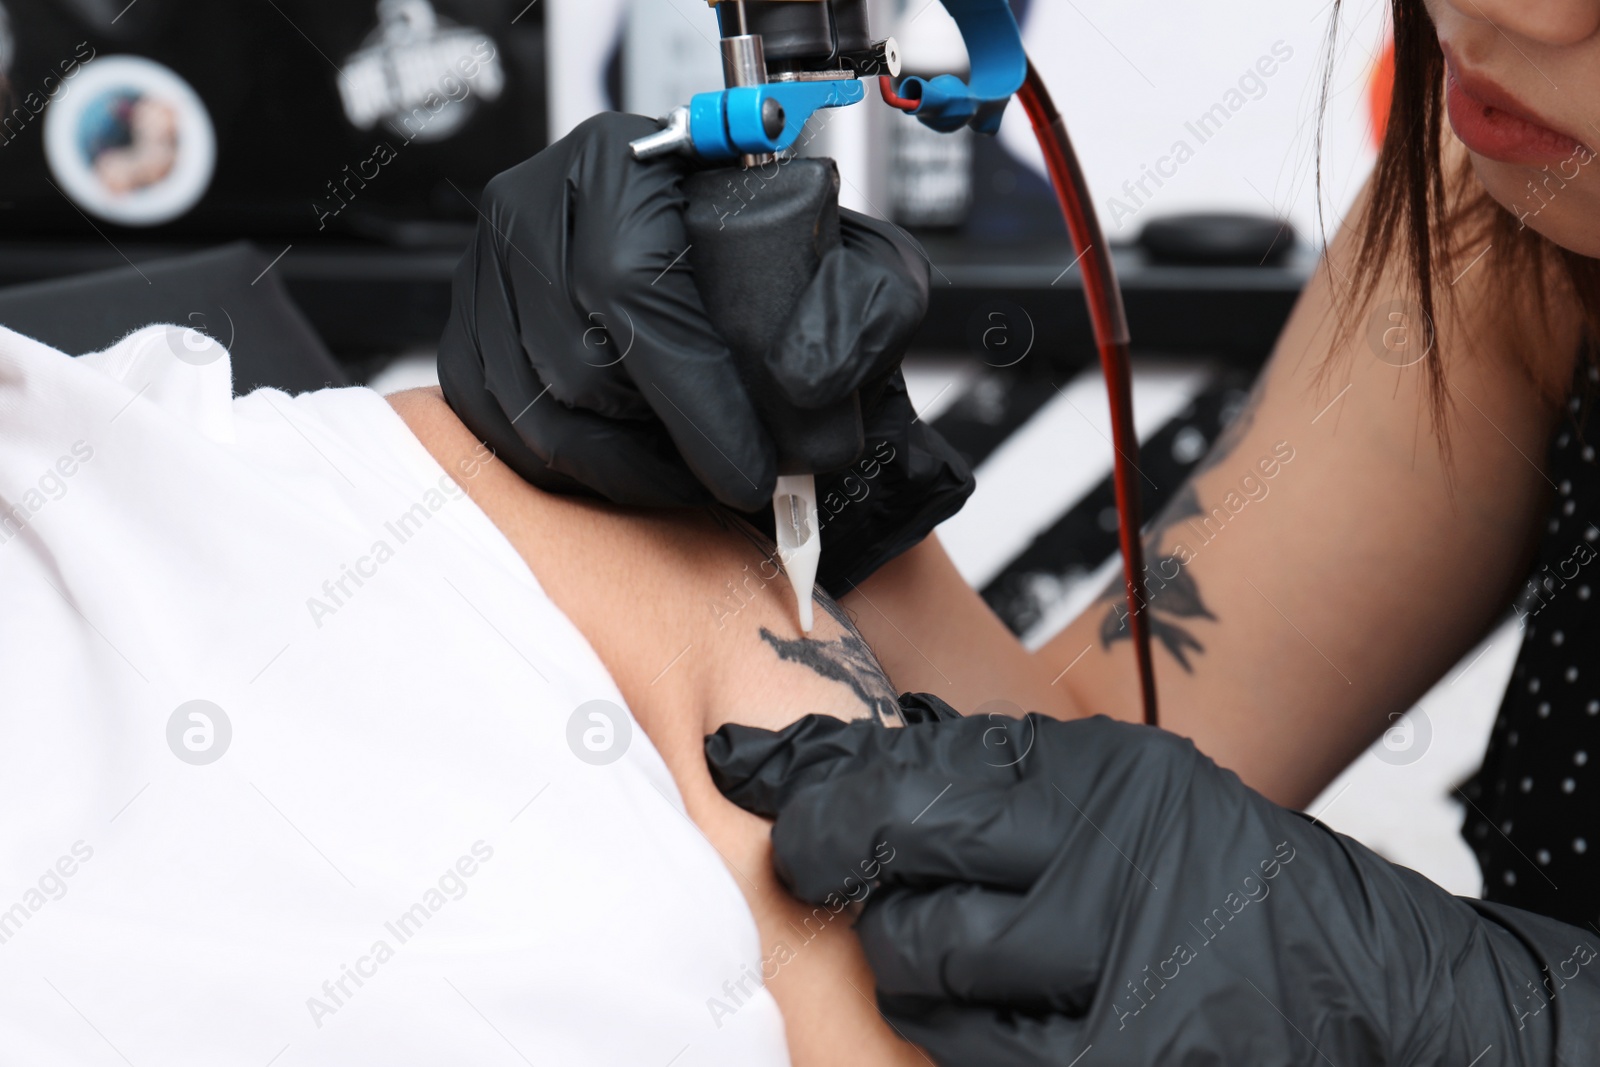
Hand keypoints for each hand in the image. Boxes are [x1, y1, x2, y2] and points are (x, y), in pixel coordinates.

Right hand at [437, 113, 970, 584]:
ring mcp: (481, 278)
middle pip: (580, 367)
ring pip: (539, 416)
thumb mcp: (832, 247)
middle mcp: (530, 211)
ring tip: (692, 471)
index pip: (633, 290)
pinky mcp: (461, 341)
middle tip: (734, 479)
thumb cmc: (751, 240)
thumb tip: (814, 382)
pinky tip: (637, 461)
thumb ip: (856, 302)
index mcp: (613, 163)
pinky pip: (506, 438)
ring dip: (625, 467)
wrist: (687, 231)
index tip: (752, 470)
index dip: (697, 401)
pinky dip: (579, 470)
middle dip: (667, 445)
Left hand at [706, 698, 1599, 1065]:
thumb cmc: (1250, 899)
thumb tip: (847, 768)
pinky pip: (972, 1061)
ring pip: (923, 975)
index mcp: (1113, 784)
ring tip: (973, 957)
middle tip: (852, 880)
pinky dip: (966, 1042)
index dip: (821, 784)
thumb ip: (1007, 786)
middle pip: (900, 872)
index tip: (767, 785)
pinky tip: (1010, 1021)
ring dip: (915, 970)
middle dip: (853, 876)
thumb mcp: (1142, 801)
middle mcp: (1109, 872)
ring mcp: (1115, 987)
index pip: (919, 772)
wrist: (1390, 1009)